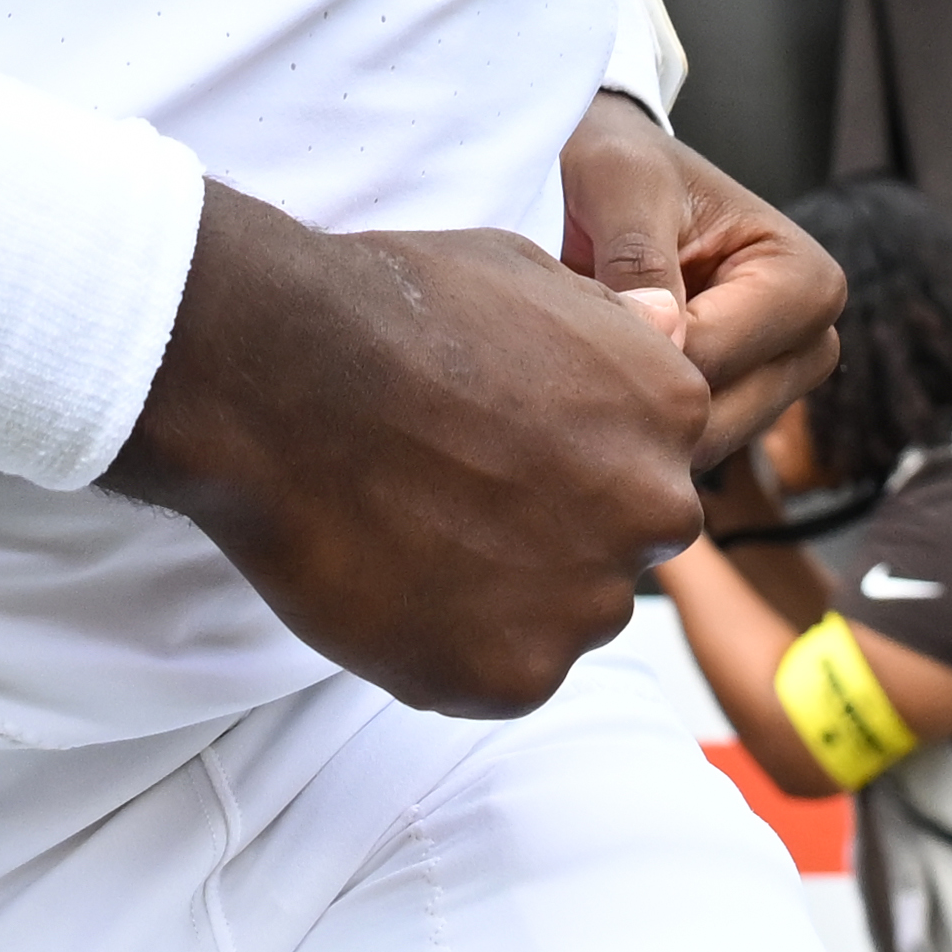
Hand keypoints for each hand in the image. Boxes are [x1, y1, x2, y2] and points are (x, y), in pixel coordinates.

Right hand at [120, 198, 712, 716]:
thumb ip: (610, 330)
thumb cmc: (392, 308)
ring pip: (566, 617)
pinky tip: (394, 582)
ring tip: (416, 536)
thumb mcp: (529, 274)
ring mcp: (589, 601)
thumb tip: (661, 328)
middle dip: (559, 530)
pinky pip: (499, 676)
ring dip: (509, 594)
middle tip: (460, 499)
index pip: (651, 460)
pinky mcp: (516, 676)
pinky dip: (450, 647)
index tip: (505, 447)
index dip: (575, 458)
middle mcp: (655, 509)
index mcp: (673, 409)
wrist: (279, 375)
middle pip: (623, 545)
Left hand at [560, 95, 841, 483]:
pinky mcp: (728, 411)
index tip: (572, 307)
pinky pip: (676, 447)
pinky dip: (626, 421)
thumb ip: (640, 254)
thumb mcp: (625, 181)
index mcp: (808, 284)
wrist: (606, 176)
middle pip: (713, 417)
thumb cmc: (624, 165)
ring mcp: (770, 388)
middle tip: (560, 342)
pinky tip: (587, 377)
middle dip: (631, 391)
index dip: (632, 344)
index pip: (714, 354)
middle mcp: (808, 346)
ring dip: (624, 410)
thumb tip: (662, 338)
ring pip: (693, 445)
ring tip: (573, 353)